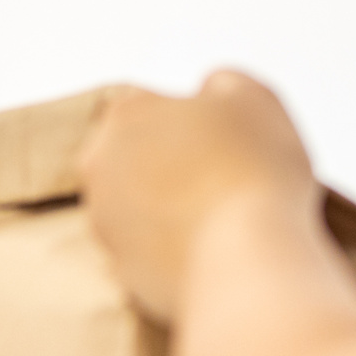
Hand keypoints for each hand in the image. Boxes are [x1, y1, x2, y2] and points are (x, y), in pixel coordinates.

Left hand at [76, 72, 315, 318]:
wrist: (248, 258)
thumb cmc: (255, 169)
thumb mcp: (253, 97)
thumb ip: (223, 84)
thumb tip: (208, 94)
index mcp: (125, 115)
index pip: (153, 107)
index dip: (196, 123)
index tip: (228, 144)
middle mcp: (100, 165)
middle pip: (139, 157)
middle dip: (173, 165)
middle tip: (225, 180)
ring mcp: (105, 221)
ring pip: (141, 206)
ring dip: (172, 208)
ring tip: (222, 218)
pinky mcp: (122, 271)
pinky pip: (153, 253)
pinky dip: (176, 251)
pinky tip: (213, 251)